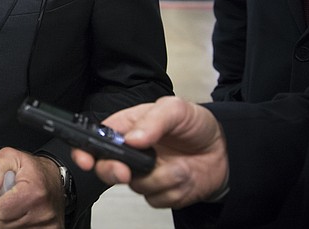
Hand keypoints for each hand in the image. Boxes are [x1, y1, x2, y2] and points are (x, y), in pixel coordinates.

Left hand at [0, 147, 64, 228]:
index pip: (1, 210)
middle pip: (5, 223)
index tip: (5, 193)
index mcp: (34, 192)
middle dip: (4, 212)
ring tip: (19, 206)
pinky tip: (26, 215)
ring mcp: (49, 225)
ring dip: (11, 220)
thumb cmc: (33, 169)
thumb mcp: (10, 157)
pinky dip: (21, 226)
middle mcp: (44, 212)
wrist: (54, 178)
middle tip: (12, 199)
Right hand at [71, 97, 228, 208]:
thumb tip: (132, 138)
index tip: (86, 159)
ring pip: (136, 186)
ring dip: (160, 178)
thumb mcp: (176, 109)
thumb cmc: (195, 125)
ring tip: (179, 164)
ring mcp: (144, 174)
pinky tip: (184, 176)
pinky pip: (156, 199)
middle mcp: (131, 153)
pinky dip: (174, 190)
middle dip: (113, 172)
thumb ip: (154, 120)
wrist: (223, 150)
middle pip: (105, 168)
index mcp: (127, 129)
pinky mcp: (159, 192)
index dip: (84, 151)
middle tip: (126, 171)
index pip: (95, 139)